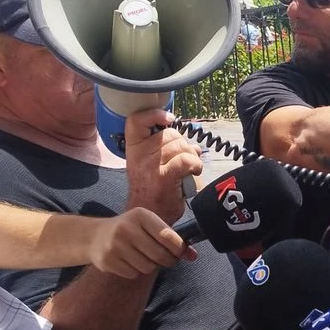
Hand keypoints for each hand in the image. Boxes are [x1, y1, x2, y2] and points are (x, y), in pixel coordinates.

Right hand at [88, 207, 193, 278]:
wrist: (94, 236)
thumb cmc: (130, 230)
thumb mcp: (149, 225)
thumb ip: (172, 239)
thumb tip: (193, 256)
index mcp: (140, 215)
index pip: (168, 236)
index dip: (179, 248)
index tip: (180, 252)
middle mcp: (126, 228)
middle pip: (160, 255)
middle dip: (168, 260)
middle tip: (166, 258)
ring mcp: (115, 245)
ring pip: (148, 267)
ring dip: (150, 266)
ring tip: (142, 256)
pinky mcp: (108, 260)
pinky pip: (134, 274)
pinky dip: (136, 271)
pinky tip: (129, 261)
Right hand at [123, 109, 202, 223]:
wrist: (149, 215)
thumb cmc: (153, 189)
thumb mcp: (150, 163)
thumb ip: (165, 148)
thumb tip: (192, 144)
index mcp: (133, 148)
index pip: (135, 120)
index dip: (154, 114)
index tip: (168, 118)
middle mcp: (139, 155)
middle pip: (170, 134)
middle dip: (184, 144)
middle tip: (185, 158)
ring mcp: (150, 166)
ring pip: (181, 147)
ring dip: (192, 156)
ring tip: (190, 168)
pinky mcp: (164, 177)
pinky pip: (186, 160)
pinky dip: (195, 164)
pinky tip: (194, 171)